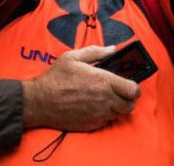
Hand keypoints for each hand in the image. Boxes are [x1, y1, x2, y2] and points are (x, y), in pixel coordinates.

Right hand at [22, 45, 140, 131]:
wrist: (40, 101)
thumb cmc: (56, 77)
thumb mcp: (73, 57)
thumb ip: (96, 52)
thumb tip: (112, 49)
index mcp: (103, 80)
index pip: (133, 90)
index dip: (134, 87)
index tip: (128, 84)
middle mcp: (104, 99)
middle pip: (130, 104)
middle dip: (127, 98)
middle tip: (118, 91)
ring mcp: (99, 114)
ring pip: (120, 114)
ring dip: (117, 107)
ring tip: (105, 98)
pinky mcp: (92, 125)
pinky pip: (107, 121)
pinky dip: (106, 115)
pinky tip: (95, 106)